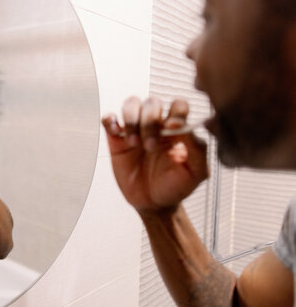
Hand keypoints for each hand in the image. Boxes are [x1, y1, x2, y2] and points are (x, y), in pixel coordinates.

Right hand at [101, 96, 208, 216]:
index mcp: (177, 128)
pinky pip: (110, 119)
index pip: (178, 105)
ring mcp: (135, 129)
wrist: (154, 203)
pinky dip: (110, 120)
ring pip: (131, 104)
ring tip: (133, 143)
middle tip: (150, 146)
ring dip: (131, 120)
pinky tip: (116, 132)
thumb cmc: (176, 186)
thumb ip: (197, 148)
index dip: (176, 112)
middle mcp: (156, 124)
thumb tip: (183, 126)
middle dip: (150, 122)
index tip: (172, 128)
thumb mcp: (196, 171)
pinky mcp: (117, 138)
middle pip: (152, 103)